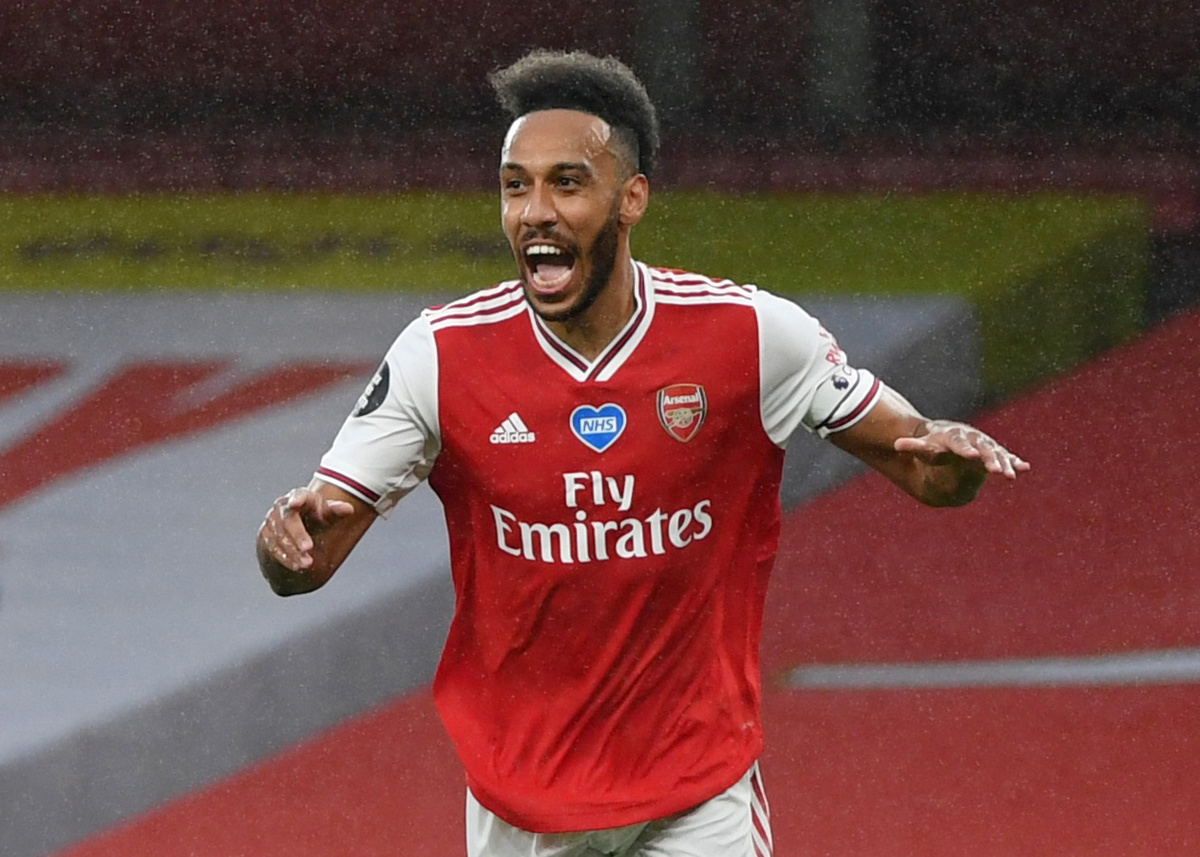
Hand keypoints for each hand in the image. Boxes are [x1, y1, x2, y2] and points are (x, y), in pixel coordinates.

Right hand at [257, 487, 354, 571]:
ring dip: (292, 551)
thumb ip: (337, 511)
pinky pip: (272, 547)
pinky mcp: (265, 535)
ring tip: (307, 563)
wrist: (299, 529)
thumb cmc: (317, 516)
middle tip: (308, 548)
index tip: (294, 503)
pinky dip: (285, 557)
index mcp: (301, 496)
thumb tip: (348, 509)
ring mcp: (271, 521)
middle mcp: (283, 507)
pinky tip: (296, 566)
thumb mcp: (328, 514)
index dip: (296, 498)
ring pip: (279, 536)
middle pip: (287, 520)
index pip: (298, 495)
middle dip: (297, 534)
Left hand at [894, 420, 1029, 480]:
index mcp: (955, 437)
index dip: (964, 449)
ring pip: (997, 454)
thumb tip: (896, 444)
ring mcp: (986, 445)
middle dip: (989, 459)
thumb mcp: (924, 447)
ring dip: (1004, 464)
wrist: (949, 438)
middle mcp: (974, 439)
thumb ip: (913, 447)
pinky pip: (1006, 457)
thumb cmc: (935, 445)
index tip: (970, 455)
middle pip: (982, 449)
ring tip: (1010, 476)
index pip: (959, 443)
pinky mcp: (994, 453)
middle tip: (994, 470)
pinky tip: (1025, 468)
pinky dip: (1015, 462)